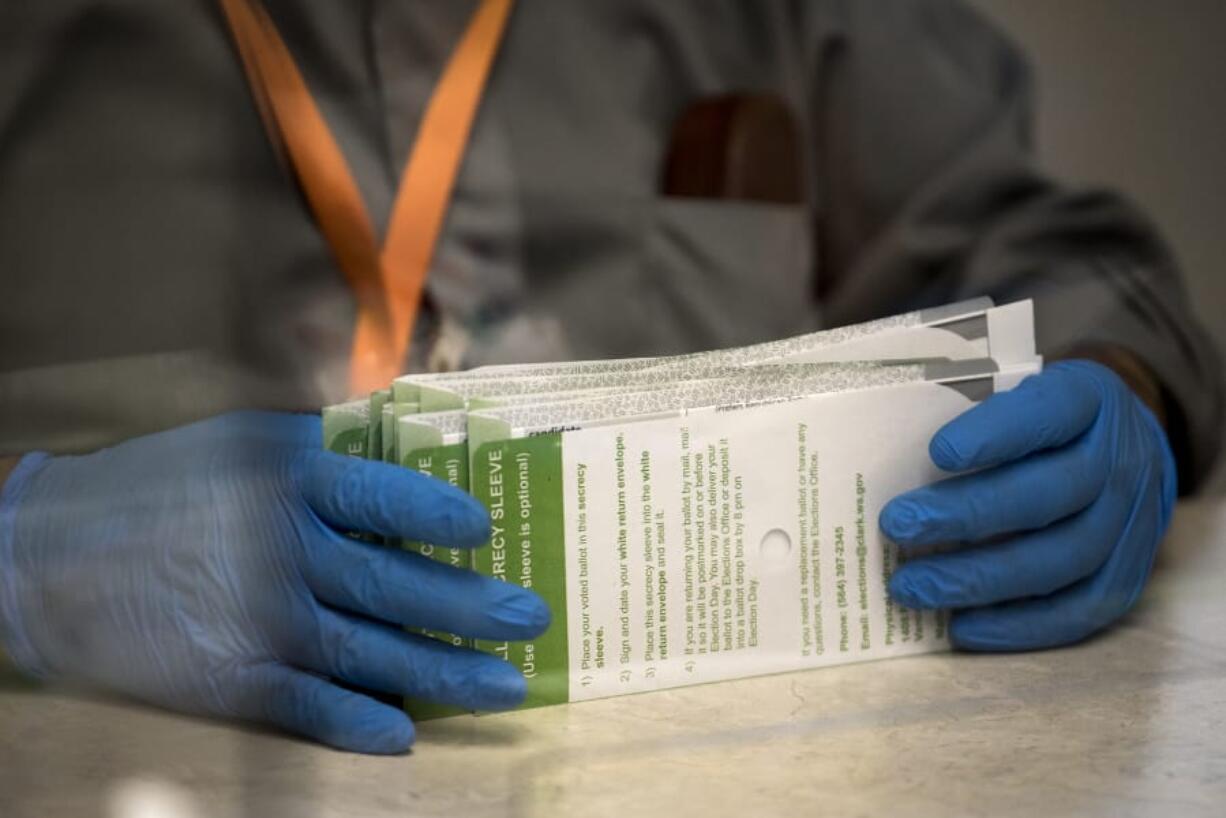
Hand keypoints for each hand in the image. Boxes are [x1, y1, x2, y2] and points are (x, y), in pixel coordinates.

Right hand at [0, 412, 549, 752]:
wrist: (49, 554)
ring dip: (444, 674)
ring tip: (504, 685)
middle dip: (470, 608)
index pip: (382, 495)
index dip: (438, 516)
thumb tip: (423, 459)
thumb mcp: (248, 443)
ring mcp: (258, 620)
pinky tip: (405, 733)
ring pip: (371, 652)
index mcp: (291, 479)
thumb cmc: (166, 486)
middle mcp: (283, 550)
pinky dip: (360, 722)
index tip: (488, 531)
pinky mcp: (232, 678)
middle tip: (531, 619)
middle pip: (395, 585)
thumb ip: (332, 454)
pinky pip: (310, 706)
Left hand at [881, 360, 1176, 649]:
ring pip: (1060, 559)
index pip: (1046, 413)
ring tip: (914, 585)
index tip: (936, 453)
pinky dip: (1018, 625)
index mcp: (1088, 400)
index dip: (994, 435)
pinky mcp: (1128, 574)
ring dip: (980, 579)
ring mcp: (1131, 523)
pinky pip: (1079, 610)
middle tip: (898, 526)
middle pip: (1047, 495)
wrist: (1130, 447)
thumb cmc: (1047, 421)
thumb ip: (977, 417)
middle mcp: (1120, 461)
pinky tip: (962, 627)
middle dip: (966, 515)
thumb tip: (894, 459)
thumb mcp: (1022, 392)